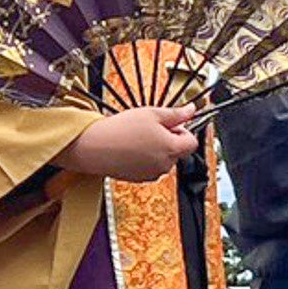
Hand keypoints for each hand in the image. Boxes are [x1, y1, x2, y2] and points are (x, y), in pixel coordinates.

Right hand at [59, 105, 198, 181]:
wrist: (95, 147)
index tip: (172, 123)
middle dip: (169, 138)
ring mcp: (152, 174)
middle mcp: (165, 165)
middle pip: (178, 151)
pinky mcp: (140, 179)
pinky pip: (150, 167)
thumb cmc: (120, 131)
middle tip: (151, 127)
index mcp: (171, 148)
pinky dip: (145, 158)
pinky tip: (131, 148)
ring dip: (157, 149)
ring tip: (138, 137)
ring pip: (164, 159)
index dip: (183, 130)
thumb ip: (176, 113)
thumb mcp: (152, 114)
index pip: (192, 142)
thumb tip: (191, 110)